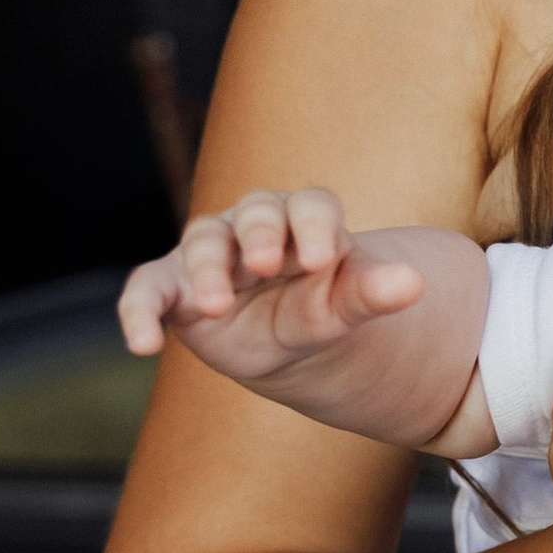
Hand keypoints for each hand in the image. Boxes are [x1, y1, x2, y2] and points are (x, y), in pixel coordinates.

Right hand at [120, 186, 422, 378]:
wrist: (284, 342)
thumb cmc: (318, 310)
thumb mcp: (343, 307)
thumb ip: (371, 293)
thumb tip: (414, 281)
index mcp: (304, 220)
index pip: (312, 206)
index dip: (316, 226)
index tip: (323, 260)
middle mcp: (254, 224)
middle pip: (257, 211)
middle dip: (260, 232)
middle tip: (266, 263)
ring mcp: (209, 252)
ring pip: (203, 240)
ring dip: (207, 268)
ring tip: (216, 304)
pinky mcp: (173, 287)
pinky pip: (146, 290)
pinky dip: (138, 312)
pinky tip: (143, 346)